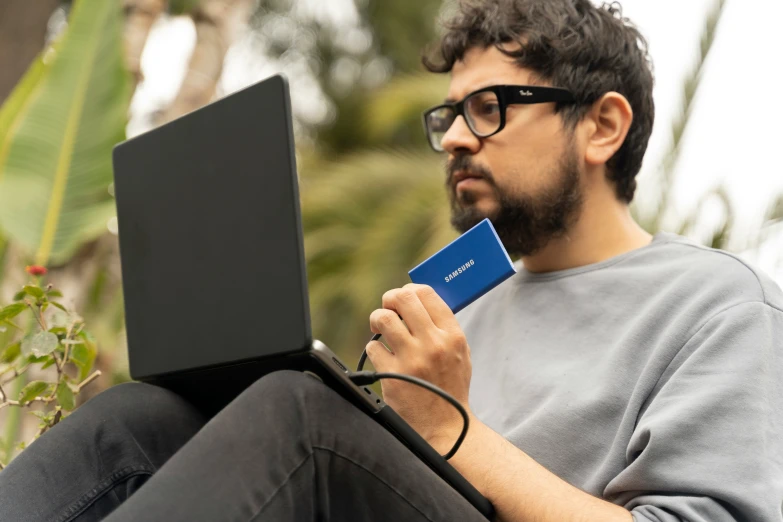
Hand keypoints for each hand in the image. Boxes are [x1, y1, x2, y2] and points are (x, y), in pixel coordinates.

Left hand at [366, 283, 472, 453]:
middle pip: (402, 298)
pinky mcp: (392, 374)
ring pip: (382, 318)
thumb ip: (444, 326)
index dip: (408, 290)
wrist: (445, 426)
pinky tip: (384, 359)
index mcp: (452, 335)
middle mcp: (433, 343)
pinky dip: (375, 350)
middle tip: (388, 310)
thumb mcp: (460, 353)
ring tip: (381, 330)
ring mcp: (412, 359)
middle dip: (389, 299)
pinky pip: (373, 347)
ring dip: (378, 321)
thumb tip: (418, 298)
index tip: (402, 299)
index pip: (426, 293)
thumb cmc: (450, 387)